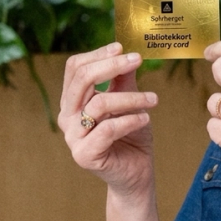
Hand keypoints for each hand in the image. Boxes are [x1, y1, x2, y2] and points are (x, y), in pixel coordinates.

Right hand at [58, 42, 157, 199]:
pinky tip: (146, 118)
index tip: (123, 47)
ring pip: (99, 104)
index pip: (75, 68)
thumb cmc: (132, 135)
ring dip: (131, 98)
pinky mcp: (84, 155)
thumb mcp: (130, 102)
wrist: (137, 173)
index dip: (98, 54)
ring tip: (153, 99)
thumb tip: (128, 52)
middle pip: (81, 80)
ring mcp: (73, 137)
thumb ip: (124, 80)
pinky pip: (107, 129)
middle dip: (111, 66)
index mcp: (73, 101)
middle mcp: (67, 117)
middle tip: (137, 60)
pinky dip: (130, 120)